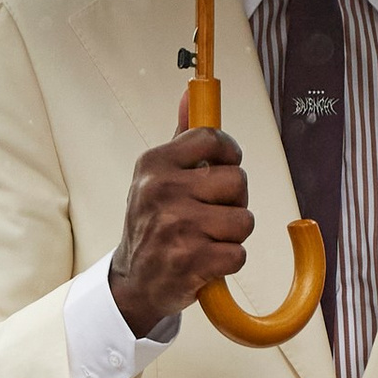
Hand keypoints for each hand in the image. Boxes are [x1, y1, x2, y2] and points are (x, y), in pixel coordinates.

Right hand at [108, 98, 254, 331]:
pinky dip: (228, 262)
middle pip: (237, 181)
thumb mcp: (157, 177)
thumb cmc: (152, 226)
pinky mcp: (192, 261)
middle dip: (234, 200)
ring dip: (232, 235)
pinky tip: (206, 261)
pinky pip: (239, 253)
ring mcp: (177, 226)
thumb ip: (182, 139)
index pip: (213, 139)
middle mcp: (162, 191)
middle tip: (212, 214)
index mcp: (155, 165)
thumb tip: (192, 94)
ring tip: (207, 239)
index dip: (229, 155)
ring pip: (243, 219)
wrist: (134, 283)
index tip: (224, 167)